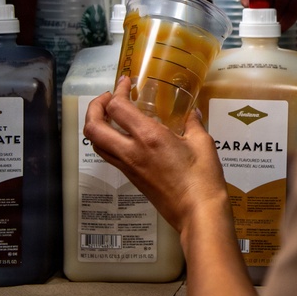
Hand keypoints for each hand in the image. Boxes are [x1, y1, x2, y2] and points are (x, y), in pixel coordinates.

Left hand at [83, 77, 230, 232]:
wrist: (197, 212)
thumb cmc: (203, 177)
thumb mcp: (202, 143)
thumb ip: (193, 124)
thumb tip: (192, 113)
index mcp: (149, 137)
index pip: (117, 107)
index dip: (117, 90)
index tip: (126, 83)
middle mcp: (131, 151)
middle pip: (93, 126)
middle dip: (94, 107)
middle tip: (108, 98)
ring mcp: (128, 167)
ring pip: (96, 144)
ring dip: (96, 125)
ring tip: (111, 116)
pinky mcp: (131, 178)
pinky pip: (109, 156)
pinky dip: (107, 141)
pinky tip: (124, 136)